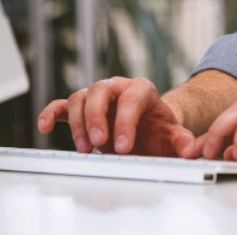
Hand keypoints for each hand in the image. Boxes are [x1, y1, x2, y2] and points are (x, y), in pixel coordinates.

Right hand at [37, 77, 194, 156]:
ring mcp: (97, 96)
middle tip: (99, 144)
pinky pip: (62, 106)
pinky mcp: (81, 109)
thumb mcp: (174, 136)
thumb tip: (192, 148)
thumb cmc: (159, 130)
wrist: (148, 128)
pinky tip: (44, 127)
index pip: (131, 98)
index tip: (123, 147)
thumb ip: (182, 141)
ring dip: (78, 123)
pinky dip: (51, 113)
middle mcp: (117, 87)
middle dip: (97, 117)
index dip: (125, 121)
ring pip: (80, 97)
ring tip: (86, 149)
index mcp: (142, 89)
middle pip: (100, 90)